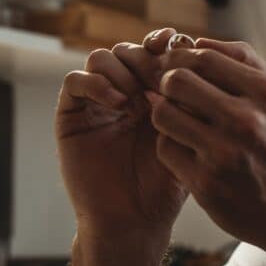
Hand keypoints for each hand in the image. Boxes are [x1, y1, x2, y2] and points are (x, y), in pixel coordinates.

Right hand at [56, 28, 188, 261]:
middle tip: (159, 80)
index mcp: (152, 94)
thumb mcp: (186, 137)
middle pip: (128, 48)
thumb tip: (194, 57)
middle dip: (145, 58)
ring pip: (101, 58)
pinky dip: (95, 83)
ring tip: (137, 98)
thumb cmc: (164, 186)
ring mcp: (95, 103)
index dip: (167, 44)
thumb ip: (189, 100)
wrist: (133, 221)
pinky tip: (118, 103)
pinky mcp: (71, 115)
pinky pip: (74, 81)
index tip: (180, 51)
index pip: (155, 51)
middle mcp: (122, 93)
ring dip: (122, 69)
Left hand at [148, 38, 265, 256]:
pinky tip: (187, 150)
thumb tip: (196, 42)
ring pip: (163, 113)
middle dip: (168, 84)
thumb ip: (244, 63)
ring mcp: (224, 153)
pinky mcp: (206, 183)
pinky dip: (171, 146)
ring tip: (179, 122)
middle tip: (173, 95)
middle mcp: (246, 120)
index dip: (181, 59)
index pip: (203, 57)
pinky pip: (166, 149)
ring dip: (165, 114)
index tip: (178, 68)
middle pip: (176, 80)